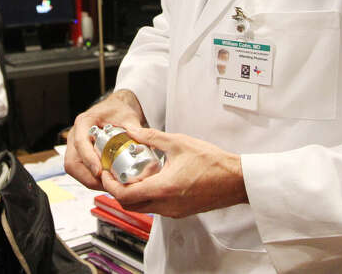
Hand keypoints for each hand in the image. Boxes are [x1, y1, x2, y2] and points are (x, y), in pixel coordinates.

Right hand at [65, 89, 145, 189]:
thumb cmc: (119, 110)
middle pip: (73, 162)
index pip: (80, 142)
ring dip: (90, 180)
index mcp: (84, 122)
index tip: (99, 171)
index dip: (88, 159)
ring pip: (75, 169)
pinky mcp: (80, 154)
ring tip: (109, 184)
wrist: (116, 108)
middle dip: (88, 177)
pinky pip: (80, 171)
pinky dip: (92, 179)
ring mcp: (76, 146)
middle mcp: (75, 134)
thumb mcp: (128, 117)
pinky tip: (106, 181)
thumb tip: (140, 146)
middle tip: (108, 183)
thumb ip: (134, 130)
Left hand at [101, 126, 247, 218]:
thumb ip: (151, 137)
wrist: (236, 180)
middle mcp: (166, 205)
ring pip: (143, 208)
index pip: (125, 196)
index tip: (105, 173)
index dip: (110, 186)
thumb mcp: (178, 142)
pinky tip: (150, 179)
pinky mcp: (180, 211)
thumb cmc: (213, 163)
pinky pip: (155, 207)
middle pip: (130, 206)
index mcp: (163, 189)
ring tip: (129, 175)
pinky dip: (146, 196)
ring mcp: (173, 211)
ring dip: (132, 194)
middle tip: (112, 175)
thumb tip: (132, 131)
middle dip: (117, 191)